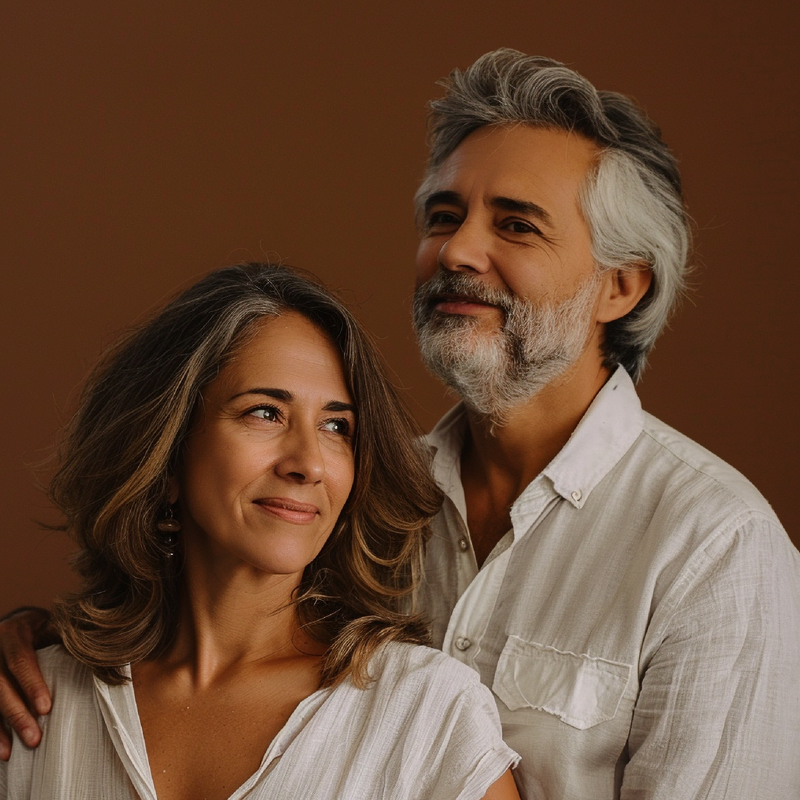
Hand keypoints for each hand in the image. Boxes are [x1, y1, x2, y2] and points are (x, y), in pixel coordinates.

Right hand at [0, 607, 59, 759]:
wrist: (19, 624)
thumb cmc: (44, 627)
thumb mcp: (54, 624)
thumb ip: (66, 637)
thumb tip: (94, 650)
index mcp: (14, 633)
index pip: (20, 660)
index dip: (31, 685)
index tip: (45, 709)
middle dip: (16, 714)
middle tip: (33, 738)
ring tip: (9, 753)